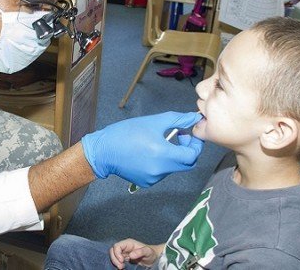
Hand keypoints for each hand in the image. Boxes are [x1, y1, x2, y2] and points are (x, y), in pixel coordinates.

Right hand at [81, 111, 203, 186]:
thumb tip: (194, 117)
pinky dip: (161, 163)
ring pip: (173, 168)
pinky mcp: (146, 182)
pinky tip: (149, 153)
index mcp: (163, 155)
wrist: (103, 151)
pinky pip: (161, 173)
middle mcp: (160, 170)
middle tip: (178, 137)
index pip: (192, 155)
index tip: (189, 134)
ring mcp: (154, 179)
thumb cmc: (126, 133)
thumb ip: (177, 120)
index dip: (195, 144)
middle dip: (187, 151)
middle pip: (186, 164)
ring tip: (158, 143)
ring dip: (173, 156)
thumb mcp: (153, 122)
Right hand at [110, 238, 159, 268]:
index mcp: (128, 243)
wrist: (153, 258)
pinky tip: (122, 267)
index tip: (122, 261)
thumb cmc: (151, 253)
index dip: (116, 253)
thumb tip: (130, 255)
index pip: (117, 246)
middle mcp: (125, 247)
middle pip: (113, 250)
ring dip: (115, 262)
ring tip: (122, 267)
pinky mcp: (124, 258)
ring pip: (114, 255)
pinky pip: (117, 260)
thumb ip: (140, 252)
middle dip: (114, 259)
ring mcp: (124, 252)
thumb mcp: (148, 252)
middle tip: (121, 266)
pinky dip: (117, 263)